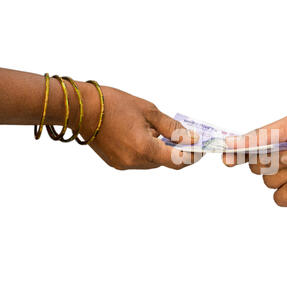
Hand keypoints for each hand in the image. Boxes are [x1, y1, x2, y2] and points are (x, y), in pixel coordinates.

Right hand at [80, 86, 199, 169]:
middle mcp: (134, 161)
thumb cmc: (115, 104)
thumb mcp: (149, 111)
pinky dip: (147, 151)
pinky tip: (143, 136)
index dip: (192, 156)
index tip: (200, 148)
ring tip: (160, 133)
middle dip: (177, 151)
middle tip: (184, 137)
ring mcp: (124, 164)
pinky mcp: (116, 163)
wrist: (81, 108)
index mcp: (144, 148)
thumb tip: (192, 138)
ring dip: (161, 151)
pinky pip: (139, 161)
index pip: (178, 161)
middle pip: (165, 162)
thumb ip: (173, 128)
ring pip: (153, 162)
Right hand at [223, 115, 286, 205]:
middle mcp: (278, 161)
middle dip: (273, 160)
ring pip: (268, 182)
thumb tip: (229, 142)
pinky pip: (280, 198)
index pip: (246, 151)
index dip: (234, 155)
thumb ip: (259, 137)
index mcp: (274, 142)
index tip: (227, 159)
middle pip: (254, 167)